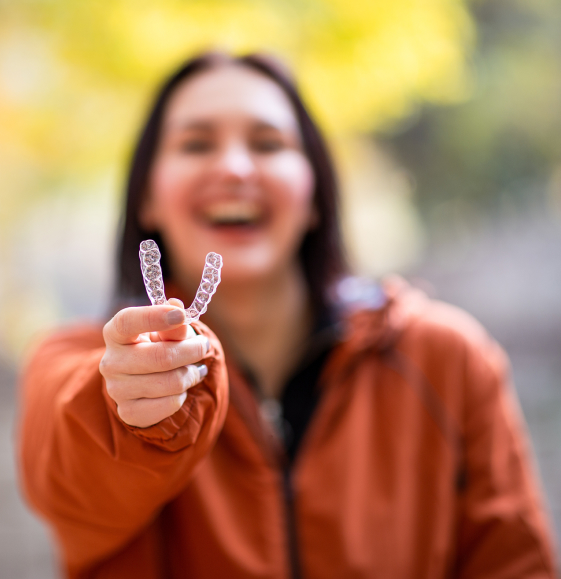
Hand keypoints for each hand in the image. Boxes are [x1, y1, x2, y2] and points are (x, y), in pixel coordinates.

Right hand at [100, 299, 209, 427]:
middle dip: (191, 350)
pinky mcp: (129, 412)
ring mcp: (117, 389)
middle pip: (161, 357)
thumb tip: (177, 308)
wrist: (144, 380)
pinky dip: (183, 394)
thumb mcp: (166, 330)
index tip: (180, 315)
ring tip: (193, 368)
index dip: (154, 316)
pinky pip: (170, 403)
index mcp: (115, 333)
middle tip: (203, 346)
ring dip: (191, 374)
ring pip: (172, 382)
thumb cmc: (157, 346)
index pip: (127, 321)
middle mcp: (111, 361)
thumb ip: (173, 322)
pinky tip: (180, 388)